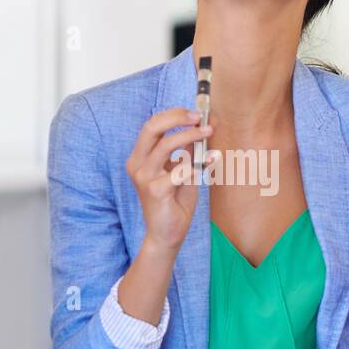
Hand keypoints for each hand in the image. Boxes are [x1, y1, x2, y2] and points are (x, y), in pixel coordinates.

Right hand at [125, 108, 212, 256]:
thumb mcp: (182, 171)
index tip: (195, 113)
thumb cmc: (174, 202)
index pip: (152, 126)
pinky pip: (180, 170)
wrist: (167, 235)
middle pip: (152, 128)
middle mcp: (137, 165)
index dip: (173, 115)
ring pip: (166, 145)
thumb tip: (203, 126)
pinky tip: (211, 162)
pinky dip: (197, 164)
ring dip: (190, 136)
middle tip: (198, 117)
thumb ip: (189, 150)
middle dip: (176, 118)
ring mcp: (144, 178)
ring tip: (208, 133)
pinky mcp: (156, 191)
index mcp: (140, 158)